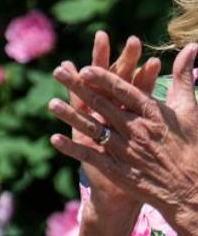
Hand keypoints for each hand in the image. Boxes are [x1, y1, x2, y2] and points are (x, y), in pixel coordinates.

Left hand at [48, 42, 197, 219]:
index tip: (85, 68)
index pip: (124, 91)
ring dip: (71, 116)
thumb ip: (184, 77)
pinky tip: (55, 138)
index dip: (104, 79)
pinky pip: (91, 156)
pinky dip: (73, 148)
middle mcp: (137, 129)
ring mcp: (126, 150)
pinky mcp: (118, 170)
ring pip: (93, 129)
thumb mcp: (190, 110)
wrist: (192, 190)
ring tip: (51, 103)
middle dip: (78, 87)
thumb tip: (191, 45)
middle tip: (58, 72)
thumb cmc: (192, 146)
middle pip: (102, 104)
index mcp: (153, 114)